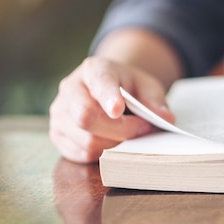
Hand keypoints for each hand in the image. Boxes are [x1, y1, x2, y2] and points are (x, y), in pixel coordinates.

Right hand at [49, 56, 174, 162]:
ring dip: (113, 145)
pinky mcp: (58, 134)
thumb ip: (155, 100)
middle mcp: (70, 89)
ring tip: (129, 135)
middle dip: (119, 130)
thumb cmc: (129, 87)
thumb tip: (165, 118)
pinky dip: (102, 154)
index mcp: (94, 69)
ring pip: (85, 140)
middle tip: (143, 128)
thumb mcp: (147, 86)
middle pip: (86, 117)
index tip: (118, 110)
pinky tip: (113, 142)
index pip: (99, 83)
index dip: (108, 98)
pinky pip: (80, 153)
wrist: (109, 88)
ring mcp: (59, 113)